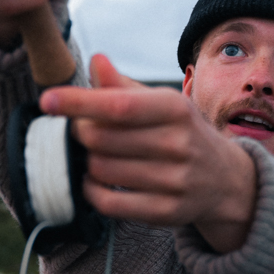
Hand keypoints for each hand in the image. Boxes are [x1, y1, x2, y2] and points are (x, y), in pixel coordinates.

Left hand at [41, 55, 258, 252]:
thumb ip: (122, 86)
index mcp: (174, 109)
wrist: (226, 180)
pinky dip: (91, 191)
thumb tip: (95, 61)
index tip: (47, 99)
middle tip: (85, 131)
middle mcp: (178, 144)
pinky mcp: (166, 212)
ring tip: (98, 155)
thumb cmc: (181, 132)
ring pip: (100, 170)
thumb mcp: (160, 103)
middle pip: (100, 139)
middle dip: (81, 133)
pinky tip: (96, 181)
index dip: (78, 103)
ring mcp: (174, 181)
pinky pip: (108, 203)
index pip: (117, 106)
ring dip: (87, 162)